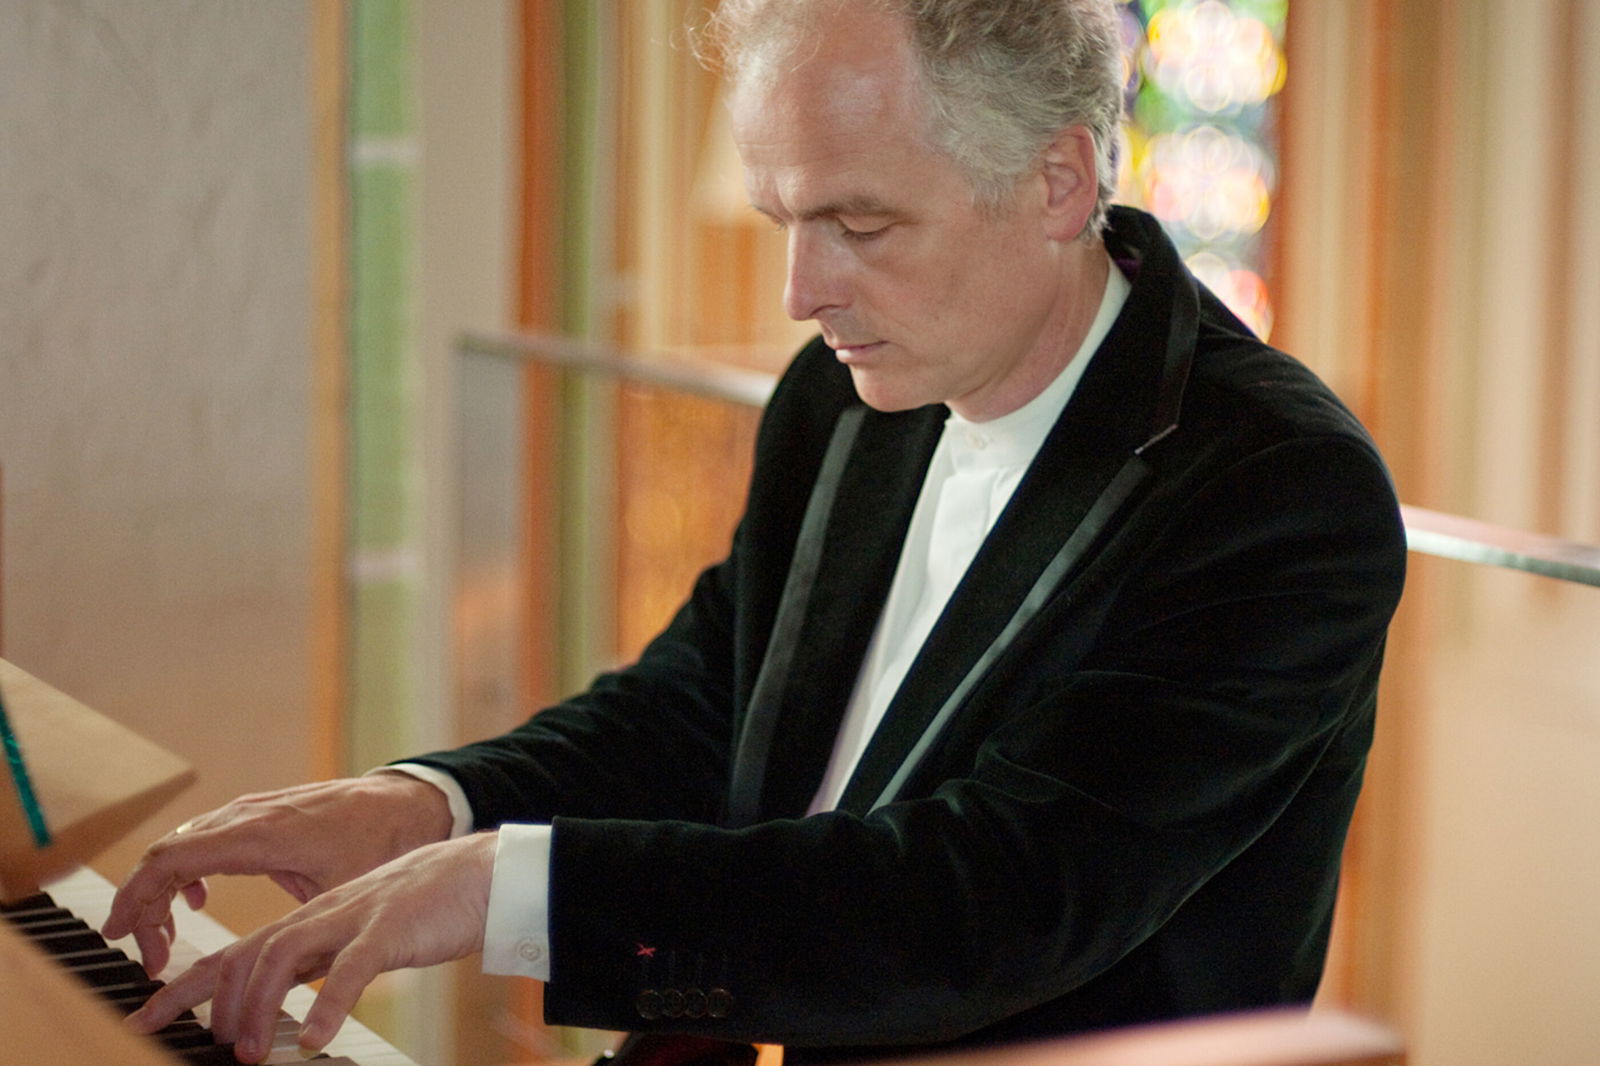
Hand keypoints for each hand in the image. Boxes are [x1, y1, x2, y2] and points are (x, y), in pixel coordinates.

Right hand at [103, 774, 454, 975]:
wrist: (411, 802)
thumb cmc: (382, 843)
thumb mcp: (341, 893)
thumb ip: (302, 932)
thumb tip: (276, 985)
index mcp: (259, 834)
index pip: (169, 860)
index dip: (135, 899)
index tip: (124, 939)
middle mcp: (247, 815)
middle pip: (165, 855)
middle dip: (143, 906)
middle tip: (152, 957)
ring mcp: (252, 809)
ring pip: (181, 845)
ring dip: (164, 891)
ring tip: (169, 940)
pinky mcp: (261, 812)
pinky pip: (204, 838)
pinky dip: (188, 872)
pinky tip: (201, 902)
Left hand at [125, 833, 496, 1063]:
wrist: (480, 874)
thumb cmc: (425, 910)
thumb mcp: (359, 939)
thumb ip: (323, 964)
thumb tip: (292, 1009)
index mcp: (311, 920)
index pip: (234, 952)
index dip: (185, 988)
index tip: (143, 1020)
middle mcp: (321, 915)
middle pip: (246, 954)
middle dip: (216, 1005)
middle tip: (217, 1048)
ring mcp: (354, 917)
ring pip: (284, 956)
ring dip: (262, 1009)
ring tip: (257, 1053)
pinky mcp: (390, 926)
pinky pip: (353, 967)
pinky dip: (330, 1004)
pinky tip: (318, 1037)